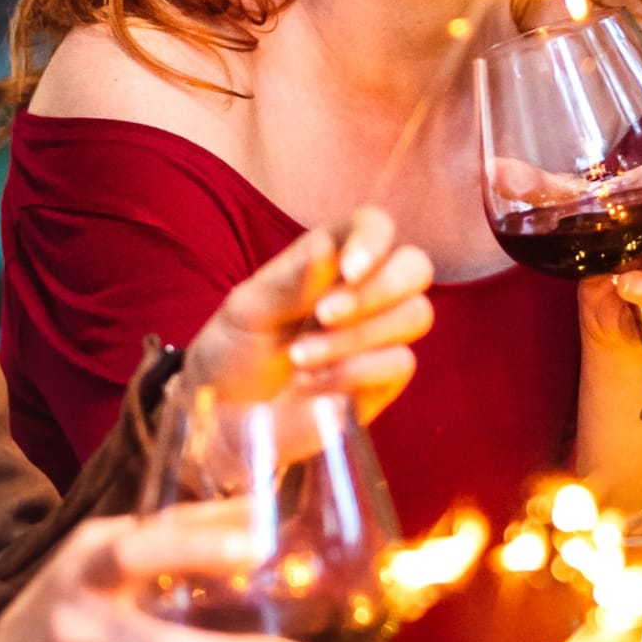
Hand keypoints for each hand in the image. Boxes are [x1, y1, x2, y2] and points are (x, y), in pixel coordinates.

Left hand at [186, 208, 435, 423]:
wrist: (226, 416)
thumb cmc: (235, 351)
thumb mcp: (248, 312)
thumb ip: (289, 283)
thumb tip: (327, 248)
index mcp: (332, 259)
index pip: (375, 226)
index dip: (373, 240)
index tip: (349, 269)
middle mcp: (365, 291)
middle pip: (415, 267)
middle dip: (376, 290)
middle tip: (324, 315)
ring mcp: (380, 336)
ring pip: (415, 315)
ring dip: (356, 336)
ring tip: (299, 357)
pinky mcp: (384, 379)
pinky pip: (401, 362)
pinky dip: (353, 372)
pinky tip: (311, 384)